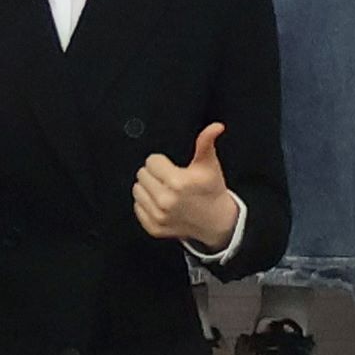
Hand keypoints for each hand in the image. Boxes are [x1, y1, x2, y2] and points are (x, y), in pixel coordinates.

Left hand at [133, 122, 244, 251]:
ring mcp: (159, 216)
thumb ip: (206, 142)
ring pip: (137, 190)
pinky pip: (137, 207)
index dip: (162, 162)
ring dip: (148, 188)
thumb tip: (216, 126)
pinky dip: (146, 204)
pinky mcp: (154, 228)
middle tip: (169, 179)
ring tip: (164, 190)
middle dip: (154, 174)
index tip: (172, 168)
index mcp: (177, 182)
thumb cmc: (211, 189)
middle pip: (142, 174)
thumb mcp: (209, 164)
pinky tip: (161, 203)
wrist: (216, 221)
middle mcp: (165, 201)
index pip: (151, 161)